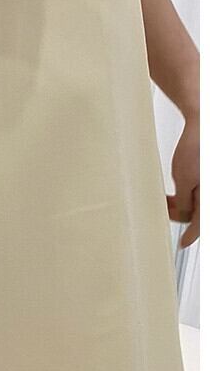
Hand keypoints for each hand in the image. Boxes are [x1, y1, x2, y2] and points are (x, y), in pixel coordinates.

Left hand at [167, 114, 199, 247]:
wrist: (202, 127)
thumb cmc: (196, 149)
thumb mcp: (183, 181)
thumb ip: (184, 203)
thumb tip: (183, 216)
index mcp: (208, 199)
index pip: (200, 225)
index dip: (190, 236)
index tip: (182, 243)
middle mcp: (209, 193)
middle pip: (198, 213)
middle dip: (180, 213)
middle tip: (164, 208)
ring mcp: (208, 185)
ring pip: (197, 202)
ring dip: (182, 203)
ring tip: (167, 197)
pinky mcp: (206, 177)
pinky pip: (199, 192)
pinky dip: (187, 194)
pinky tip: (177, 190)